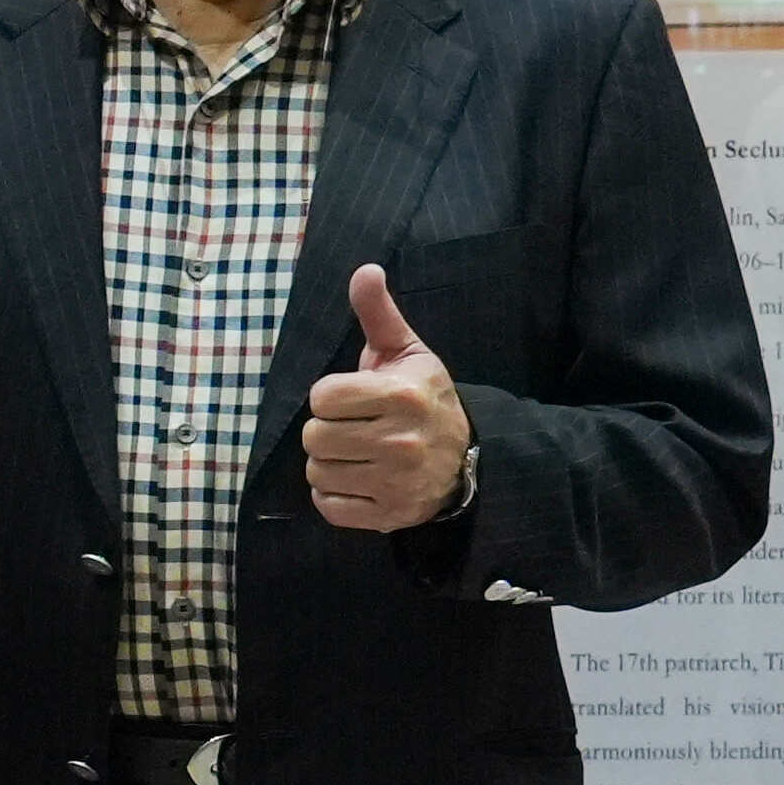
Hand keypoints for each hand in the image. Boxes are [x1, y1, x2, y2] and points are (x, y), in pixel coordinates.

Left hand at [303, 260, 473, 533]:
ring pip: (317, 471)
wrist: (470, 458)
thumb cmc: (426, 399)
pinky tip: (361, 481)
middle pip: (313, 436)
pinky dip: (335, 495)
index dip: (331, 397)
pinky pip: (327, 505)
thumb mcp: (408, 353)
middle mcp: (401, 441)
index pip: (321, 397)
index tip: (355, 399)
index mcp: (402, 396)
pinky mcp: (389, 515)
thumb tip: (365, 269)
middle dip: (328, 430)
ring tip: (360, 454)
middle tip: (357, 428)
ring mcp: (396, 482)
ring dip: (330, 463)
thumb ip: (379, 314)